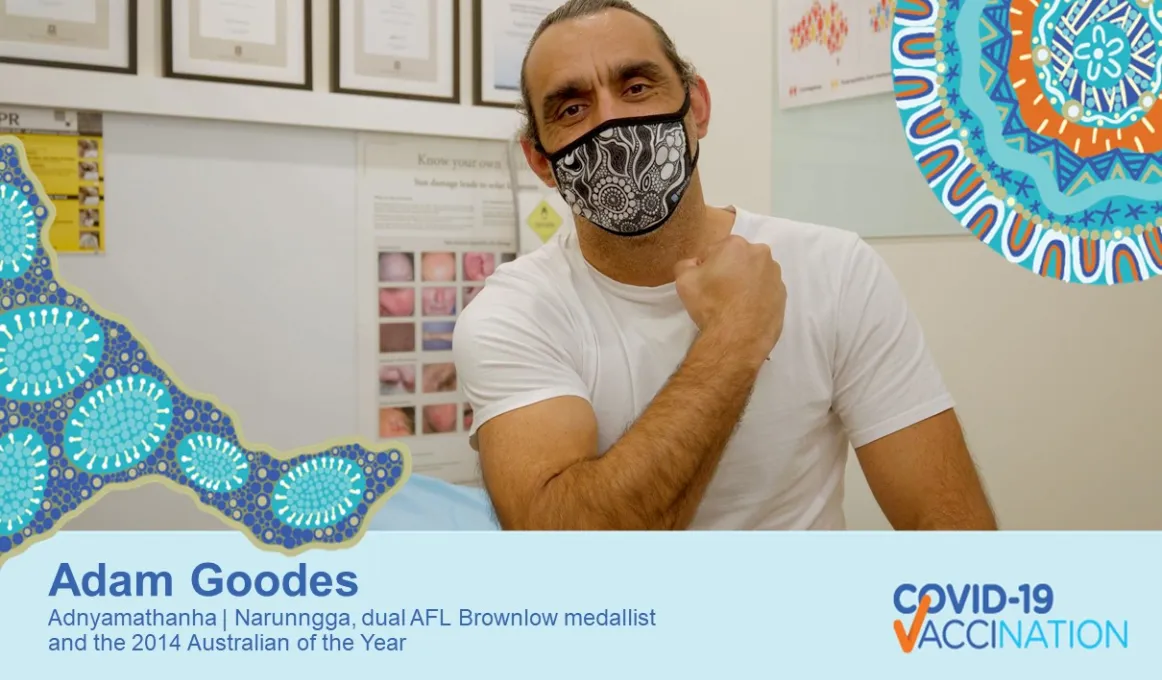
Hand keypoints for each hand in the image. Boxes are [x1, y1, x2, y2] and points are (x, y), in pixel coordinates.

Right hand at [674, 235, 785, 363]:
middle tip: (719, 293)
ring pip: (755, 274)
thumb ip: (687, 264)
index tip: (705, 282)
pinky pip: (766, 291)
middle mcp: (761, 254)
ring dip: (745, 283)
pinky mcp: (783, 295)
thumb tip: (696, 264)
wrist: (736, 337)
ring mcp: (775, 276)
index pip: (715, 251)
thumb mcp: (684, 280)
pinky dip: (757, 297)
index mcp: (736, 245)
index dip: (707, 267)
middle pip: (739, 259)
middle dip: (729, 271)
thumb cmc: (710, 304)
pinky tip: (747, 312)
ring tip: (734, 304)